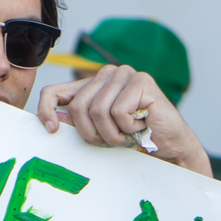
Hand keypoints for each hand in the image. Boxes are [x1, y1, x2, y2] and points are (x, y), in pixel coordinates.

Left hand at [37, 66, 213, 178]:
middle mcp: (107, 74)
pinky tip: (141, 127)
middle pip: (79, 106)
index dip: (47, 110)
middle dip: (93, 134)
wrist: (172, 146)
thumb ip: (79, 123)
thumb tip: (55, 120)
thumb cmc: (137, 139)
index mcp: (93, 85)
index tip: (52, 130)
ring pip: (98, 111)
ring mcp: (125, 75)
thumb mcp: (101, 133)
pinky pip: (119, 112)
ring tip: (128, 136)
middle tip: (113, 141)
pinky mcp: (141, 81)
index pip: (56, 91)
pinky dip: (128, 129)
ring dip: (113, 134)